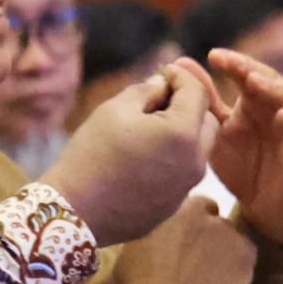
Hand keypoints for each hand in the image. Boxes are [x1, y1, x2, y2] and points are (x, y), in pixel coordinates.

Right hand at [44, 62, 217, 245]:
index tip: (163, 73)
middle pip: (207, 121)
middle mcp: (195, 162)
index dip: (181, 76)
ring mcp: (187, 188)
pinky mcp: (175, 205)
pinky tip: (143, 157)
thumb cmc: (92, 153)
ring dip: (183, 133)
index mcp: (183, 133)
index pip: (198, 92)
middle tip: (159, 100)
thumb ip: (147, 90)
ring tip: (149, 128)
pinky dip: (172, 159)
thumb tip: (162, 86)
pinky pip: (183, 173)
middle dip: (189, 105)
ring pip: (198, 149)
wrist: (75, 211)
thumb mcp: (116, 109)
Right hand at [115, 198, 257, 283]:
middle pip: (213, 217)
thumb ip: (152, 229)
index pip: (192, 204)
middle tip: (197, 256)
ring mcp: (229, 234)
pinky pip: (245, 254)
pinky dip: (238, 264)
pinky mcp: (246, 257)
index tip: (183, 238)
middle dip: (206, 232)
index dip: (189, 223)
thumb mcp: (133, 247)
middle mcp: (205, 214)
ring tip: (213, 273)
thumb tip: (159, 228)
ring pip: (231, 235)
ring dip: (223, 247)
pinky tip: (227, 283)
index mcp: (176, 207)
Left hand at [203, 49, 282, 246]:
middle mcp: (282, 111)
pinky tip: (281, 117)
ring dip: (277, 90)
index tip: (212, 56)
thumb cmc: (244, 168)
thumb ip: (204, 101)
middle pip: (275, 81)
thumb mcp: (218, 133)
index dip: (235, 63)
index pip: (251, 73)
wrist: (265, 213)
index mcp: (260, 103)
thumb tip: (180, 64)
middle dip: (254, 70)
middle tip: (233, 64)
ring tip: (255, 83)